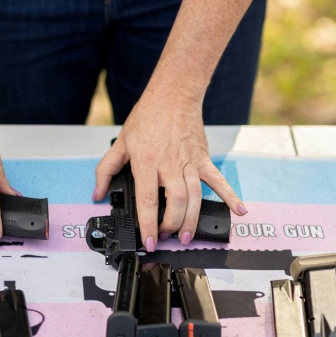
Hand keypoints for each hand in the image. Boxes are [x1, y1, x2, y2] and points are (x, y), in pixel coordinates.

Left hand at [93, 91, 247, 250]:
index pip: (148, 200)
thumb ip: (106, 170)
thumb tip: (98, 193)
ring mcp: (188, 162)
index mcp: (146, 162)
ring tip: (187, 236)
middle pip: (174, 202)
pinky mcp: (202, 158)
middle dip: (172, 225)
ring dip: (192, 219)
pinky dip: (229, 195)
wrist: (172, 95)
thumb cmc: (147, 118)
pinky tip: (237, 210)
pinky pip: (217, 180)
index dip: (148, 224)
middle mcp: (169, 164)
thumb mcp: (120, 143)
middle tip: (167, 237)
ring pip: (194, 196)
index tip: (149, 241)